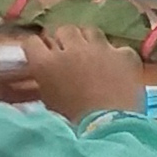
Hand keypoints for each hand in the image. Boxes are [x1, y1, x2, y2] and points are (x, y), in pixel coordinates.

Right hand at [24, 27, 152, 123]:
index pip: (32, 42)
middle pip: (64, 30)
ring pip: (90, 31)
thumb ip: (43, 83)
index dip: (37, 47)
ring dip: (87, 40)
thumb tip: (43, 75)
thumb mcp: (49, 102)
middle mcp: (72, 49)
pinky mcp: (124, 53)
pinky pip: (116, 47)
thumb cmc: (72, 122)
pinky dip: (115, 56)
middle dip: (64, 39)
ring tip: (91, 54)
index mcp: (46, 63)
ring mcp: (100, 48)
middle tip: (68, 53)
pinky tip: (116, 68)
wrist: (109, 127)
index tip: (41, 54)